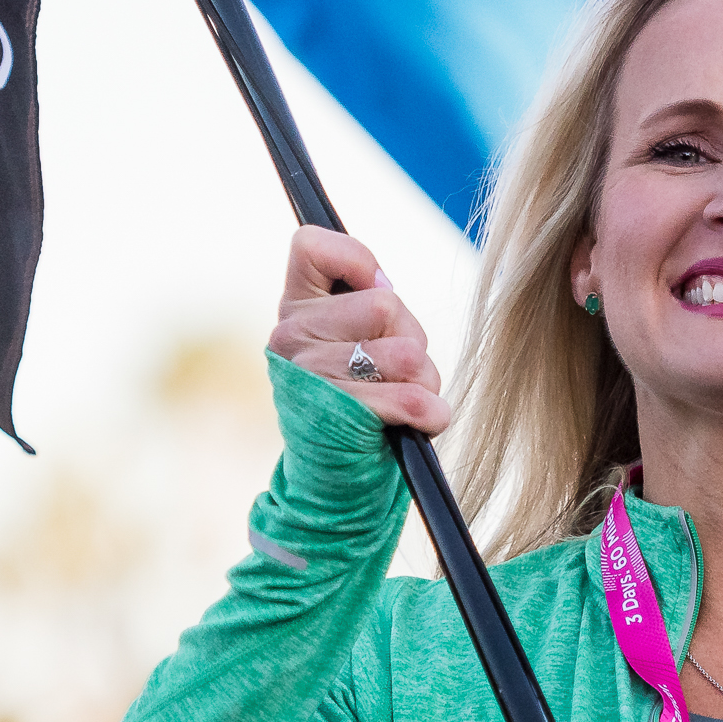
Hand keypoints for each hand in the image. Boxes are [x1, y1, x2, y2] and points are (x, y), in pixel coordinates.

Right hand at [268, 227, 448, 433]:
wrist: (334, 474)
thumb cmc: (356, 395)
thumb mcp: (352, 337)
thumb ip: (366, 299)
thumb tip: (383, 284)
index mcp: (294, 309)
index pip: (311, 246)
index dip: (357, 262)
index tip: (372, 291)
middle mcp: (290, 339)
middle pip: (384, 304)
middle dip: (410, 336)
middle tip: (396, 365)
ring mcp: (312, 379)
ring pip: (407, 353)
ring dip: (424, 378)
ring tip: (406, 394)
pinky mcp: (341, 418)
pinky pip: (414, 399)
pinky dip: (432, 413)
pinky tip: (421, 420)